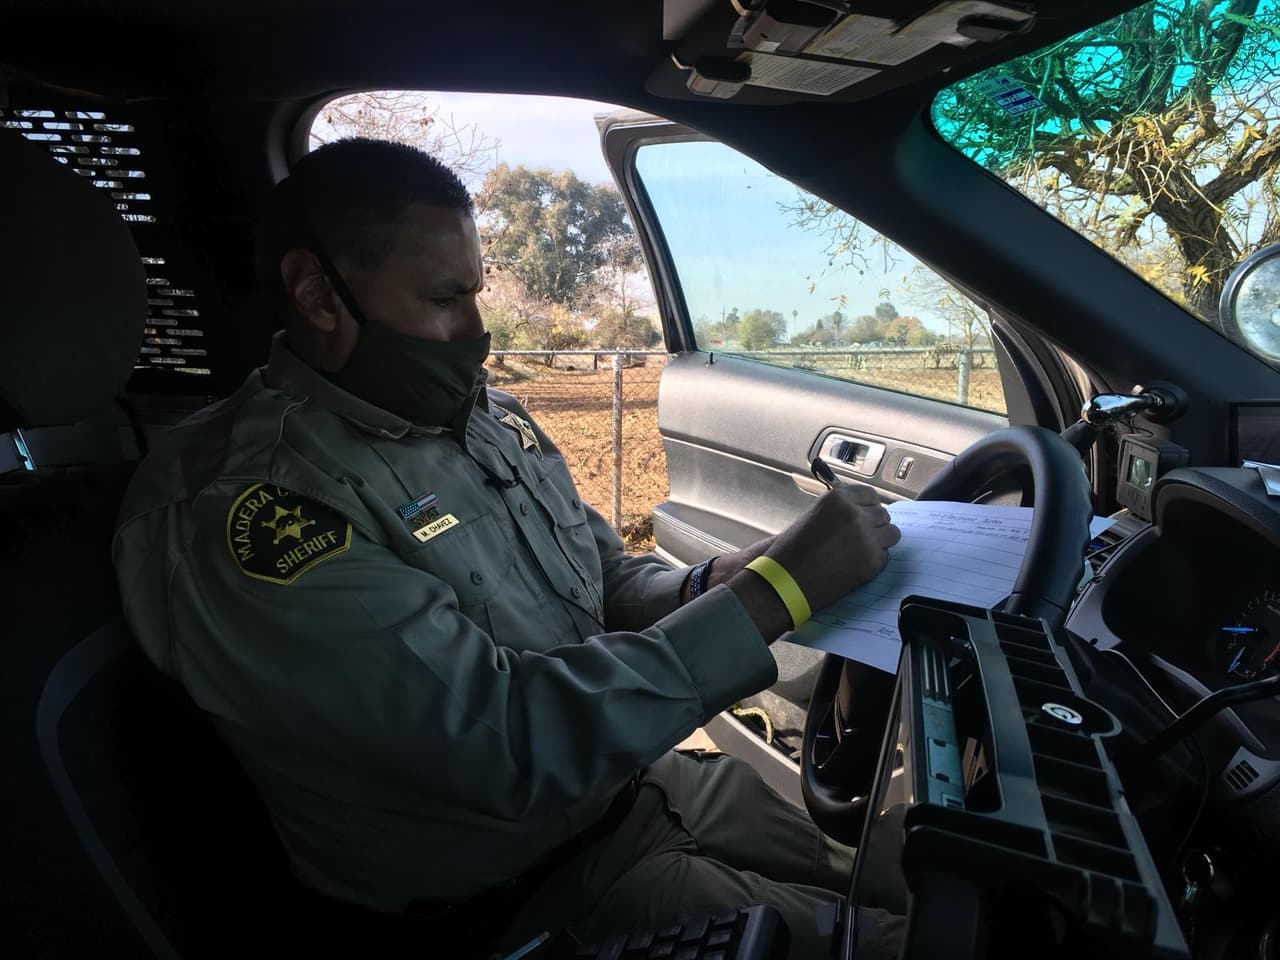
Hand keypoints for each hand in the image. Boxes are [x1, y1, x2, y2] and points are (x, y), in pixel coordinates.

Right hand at [729, 485, 900, 640]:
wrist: (784, 582)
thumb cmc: (792, 551)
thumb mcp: (812, 516)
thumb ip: (839, 510)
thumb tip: (861, 510)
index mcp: (838, 499)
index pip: (870, 495)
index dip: (868, 507)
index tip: (864, 514)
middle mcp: (855, 514)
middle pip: (883, 514)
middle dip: (874, 525)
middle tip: (860, 538)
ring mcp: (866, 538)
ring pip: (892, 534)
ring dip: (880, 541)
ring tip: (861, 551)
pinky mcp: (872, 562)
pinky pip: (885, 556)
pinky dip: (874, 561)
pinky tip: (854, 565)